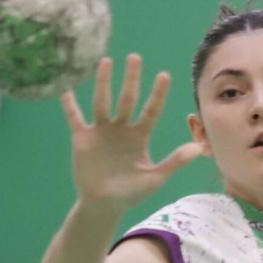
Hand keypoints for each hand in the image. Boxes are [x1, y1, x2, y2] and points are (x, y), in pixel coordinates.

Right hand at [59, 54, 201, 209]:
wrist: (104, 204)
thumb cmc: (132, 192)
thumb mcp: (155, 178)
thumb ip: (174, 162)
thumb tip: (197, 148)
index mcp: (140, 135)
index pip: (151, 110)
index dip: (157, 94)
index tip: (164, 75)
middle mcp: (121, 128)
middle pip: (127, 99)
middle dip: (131, 79)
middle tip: (135, 57)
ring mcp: (101, 131)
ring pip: (102, 102)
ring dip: (103, 83)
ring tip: (106, 61)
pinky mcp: (82, 138)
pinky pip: (75, 118)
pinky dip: (70, 105)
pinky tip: (65, 89)